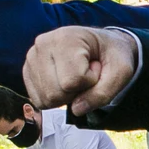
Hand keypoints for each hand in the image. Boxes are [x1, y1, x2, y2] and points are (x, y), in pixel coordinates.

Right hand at [23, 26, 137, 114]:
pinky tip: (64, 81)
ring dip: (66, 95)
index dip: (90, 82)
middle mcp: (43, 44)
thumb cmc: (112, 55)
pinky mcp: (27, 70)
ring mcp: (32, 57)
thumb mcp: (121, 72)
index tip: (96, 66)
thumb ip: (103, 93)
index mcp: (66, 38)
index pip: (72, 81)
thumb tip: (76, 110)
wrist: (102, 45)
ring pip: (45, 99)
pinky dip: (55, 98)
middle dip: (77, 91)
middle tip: (86, 73)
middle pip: (55, 92)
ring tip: (76, 75)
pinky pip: (38, 100)